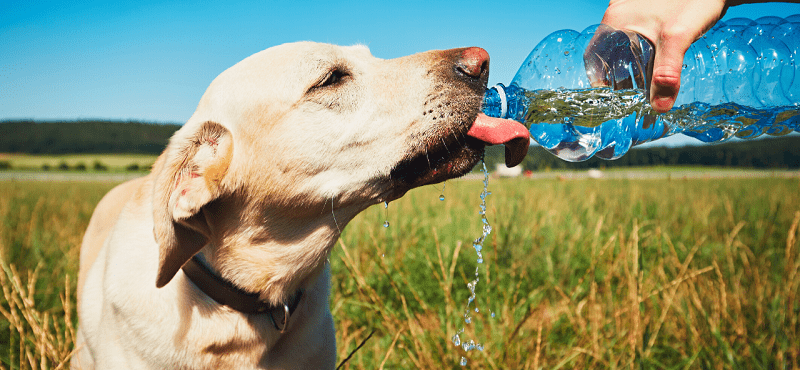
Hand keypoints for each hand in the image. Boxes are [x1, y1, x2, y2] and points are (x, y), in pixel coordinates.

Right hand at [599, 0, 726, 111]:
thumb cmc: (694, 0)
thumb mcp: (678, 39)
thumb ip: (667, 74)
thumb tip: (659, 107)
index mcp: (615, 21)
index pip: (594, 57)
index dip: (599, 80)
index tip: (611, 98)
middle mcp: (618, 14)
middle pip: (609, 53)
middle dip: (618, 76)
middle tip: (631, 96)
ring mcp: (632, 11)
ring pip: (623, 46)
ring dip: (631, 65)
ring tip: (645, 84)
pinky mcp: (646, 11)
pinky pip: (635, 37)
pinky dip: (642, 54)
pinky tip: (656, 63)